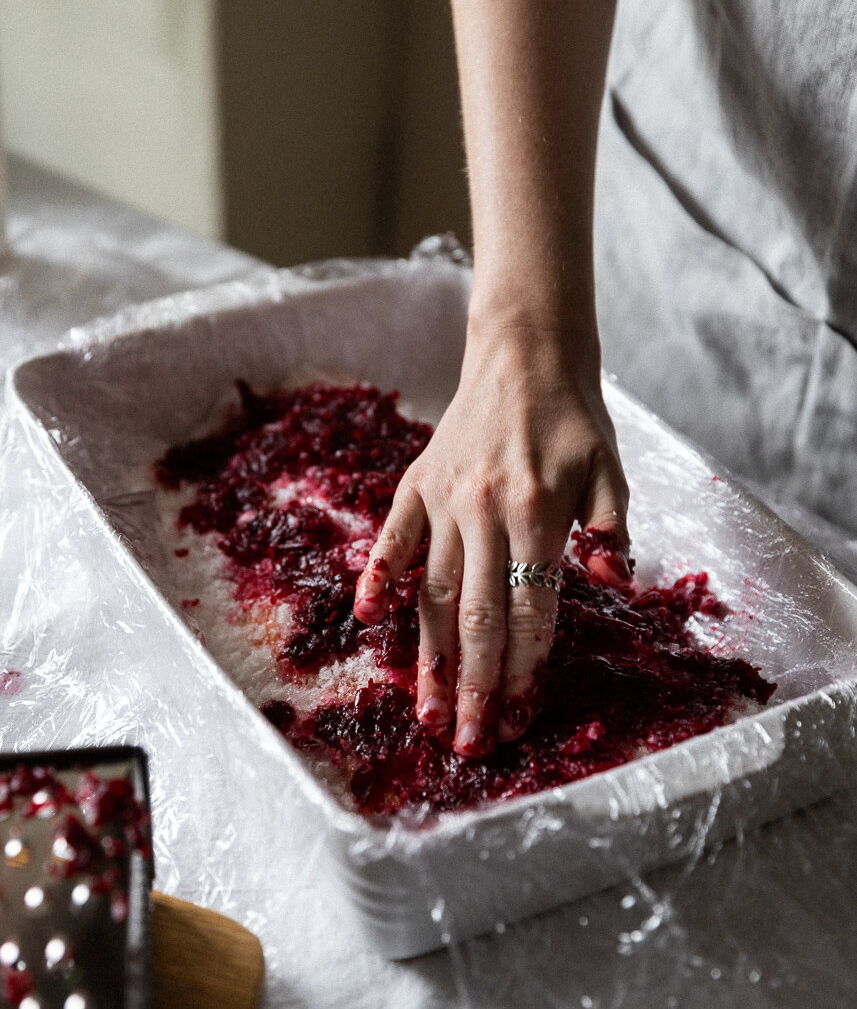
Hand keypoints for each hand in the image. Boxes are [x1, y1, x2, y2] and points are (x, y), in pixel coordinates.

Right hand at [353, 320, 630, 757]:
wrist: (525, 357)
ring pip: (432, 592)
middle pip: (477, 616)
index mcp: (537, 510)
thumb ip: (613, 530)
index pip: (529, 608)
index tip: (517, 717)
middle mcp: (483, 510)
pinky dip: (377, 579)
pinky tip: (367, 620)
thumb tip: (616, 583)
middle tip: (468, 741)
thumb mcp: (611, 471)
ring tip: (425, 710)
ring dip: (430, 656)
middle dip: (475, 686)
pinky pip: (393, 540)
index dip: (523, 669)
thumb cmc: (575, 420)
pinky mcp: (416, 484)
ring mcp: (443, 498)